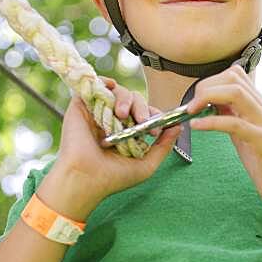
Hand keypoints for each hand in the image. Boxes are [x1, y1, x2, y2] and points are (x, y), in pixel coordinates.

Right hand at [51, 77, 181, 211]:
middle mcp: (113, 121)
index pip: (145, 113)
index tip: (155, 129)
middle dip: (142, 108)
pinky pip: (97, 84)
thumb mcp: (147, 165)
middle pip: (135, 100)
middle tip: (141, 121)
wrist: (85, 179)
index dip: (153, 115)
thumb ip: (164, 146)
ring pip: (119, 91)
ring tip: (121, 115)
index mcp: (127, 133)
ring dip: (126, 100)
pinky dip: (106, 82)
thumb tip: (178, 127)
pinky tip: (111, 90)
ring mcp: (98, 112)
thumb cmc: (114, 177)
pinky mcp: (82, 106)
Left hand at [187, 65, 261, 208]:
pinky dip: (211, 122)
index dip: (211, 80)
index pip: (235, 74)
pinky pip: (235, 124)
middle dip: (206, 86)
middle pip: (233, 78)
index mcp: (257, 105)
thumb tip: (211, 101)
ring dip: (207, 97)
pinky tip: (197, 126)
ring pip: (236, 93)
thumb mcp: (243, 132)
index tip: (196, 98)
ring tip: (191, 111)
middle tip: (190, 106)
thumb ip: (231, 114)